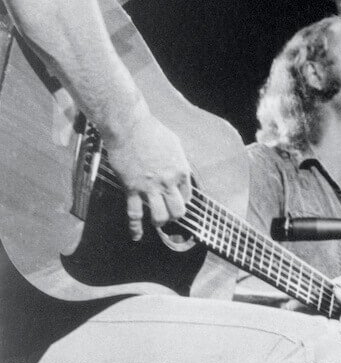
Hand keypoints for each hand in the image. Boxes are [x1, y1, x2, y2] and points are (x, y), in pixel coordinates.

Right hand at [104, 113, 191, 240]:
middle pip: (178, 210)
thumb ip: (178, 161)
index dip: (183, 201)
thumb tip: (179, 170)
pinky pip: (134, 213)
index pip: (188, 196)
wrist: (129, 127)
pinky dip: (135, 227)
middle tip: (170, 216)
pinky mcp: (131, 189)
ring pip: (160, 216)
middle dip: (175, 216)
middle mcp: (168, 182)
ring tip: (157, 222)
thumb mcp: (174, 145)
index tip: (177, 202)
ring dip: (160, 222)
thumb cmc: (152, 131)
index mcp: (181, 171)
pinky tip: (136, 235)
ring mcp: (150, 187)